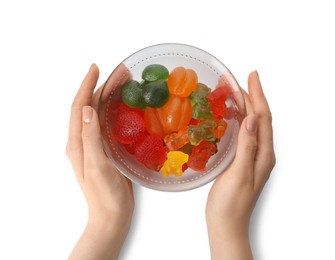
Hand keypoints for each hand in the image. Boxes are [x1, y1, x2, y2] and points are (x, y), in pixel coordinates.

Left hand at [66, 64, 133, 259]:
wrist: (111, 215)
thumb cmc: (104, 194)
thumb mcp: (96, 166)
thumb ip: (90, 138)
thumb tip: (88, 109)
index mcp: (77, 143)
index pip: (79, 107)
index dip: (86, 86)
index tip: (96, 68)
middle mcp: (82, 141)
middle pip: (89, 107)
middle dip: (101, 86)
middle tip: (120, 72)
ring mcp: (93, 145)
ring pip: (99, 114)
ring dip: (108, 96)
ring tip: (123, 83)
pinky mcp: (104, 150)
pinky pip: (107, 125)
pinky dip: (114, 111)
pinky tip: (125, 107)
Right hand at [206, 71, 275, 259]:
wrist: (226, 223)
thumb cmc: (231, 204)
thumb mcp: (239, 175)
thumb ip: (247, 147)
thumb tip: (253, 118)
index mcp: (263, 154)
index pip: (264, 118)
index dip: (258, 95)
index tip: (252, 76)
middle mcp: (261, 153)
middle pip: (260, 118)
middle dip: (251, 97)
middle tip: (237, 80)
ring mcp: (251, 156)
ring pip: (252, 124)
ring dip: (245, 106)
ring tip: (233, 92)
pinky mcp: (241, 160)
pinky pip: (243, 133)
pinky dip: (238, 120)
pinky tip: (229, 116)